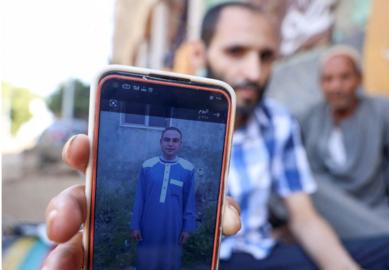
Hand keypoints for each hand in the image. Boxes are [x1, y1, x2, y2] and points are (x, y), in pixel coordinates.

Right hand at [42, 134, 240, 268]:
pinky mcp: (96, 259)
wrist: (185, 254)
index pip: (96, 158)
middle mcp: (104, 205)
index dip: (83, 149)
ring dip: (60, 255)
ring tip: (58, 268)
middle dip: (64, 210)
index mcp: (123, 179)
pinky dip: (73, 268)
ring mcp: (96, 235)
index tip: (82, 148)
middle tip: (61, 226)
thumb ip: (220, 206)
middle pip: (74, 202)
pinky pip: (79, 264)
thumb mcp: (208, 205)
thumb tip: (230, 223)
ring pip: (69, 242)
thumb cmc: (189, 214)